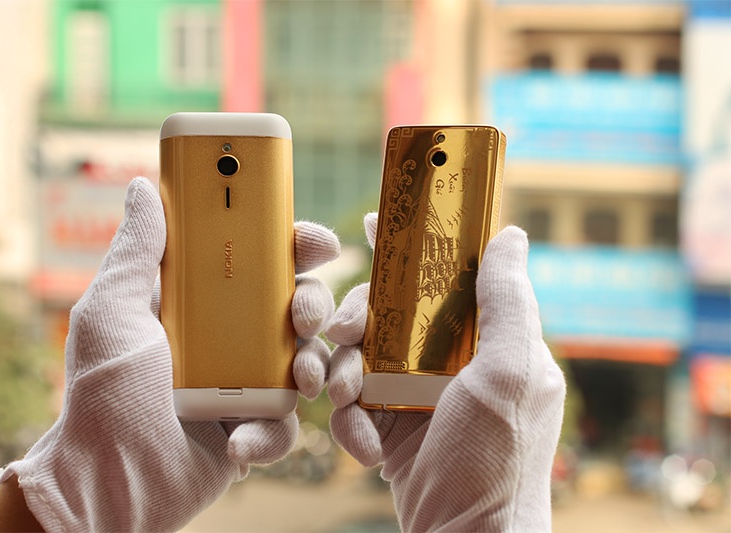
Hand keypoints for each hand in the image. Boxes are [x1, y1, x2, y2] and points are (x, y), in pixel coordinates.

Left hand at [0, 177, 339, 531]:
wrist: (106, 482)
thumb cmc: (100, 394)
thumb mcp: (112, 311)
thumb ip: (136, 250)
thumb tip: (144, 188)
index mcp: (197, 307)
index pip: (251, 262)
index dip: (286, 245)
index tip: (309, 238)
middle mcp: (225, 342)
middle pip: (291, 306)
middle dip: (312, 303)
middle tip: (304, 313)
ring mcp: (241, 387)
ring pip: (303, 361)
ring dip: (312, 365)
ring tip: (301, 378)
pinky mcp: (250, 431)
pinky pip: (285, 424)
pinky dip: (272, 431)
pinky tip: (241, 438)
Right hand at [325, 213, 564, 531]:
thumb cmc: (496, 462)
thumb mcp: (509, 375)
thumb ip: (508, 303)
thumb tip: (513, 235)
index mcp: (487, 342)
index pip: (449, 277)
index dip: (413, 247)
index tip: (377, 223)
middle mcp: (451, 362)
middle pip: (389, 311)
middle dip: (358, 318)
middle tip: (341, 332)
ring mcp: (417, 394)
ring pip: (361, 354)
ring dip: (345, 374)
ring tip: (350, 400)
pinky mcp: (390, 425)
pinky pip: (353, 402)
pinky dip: (350, 421)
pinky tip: (364, 446)